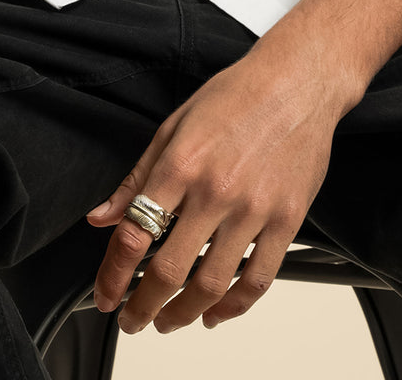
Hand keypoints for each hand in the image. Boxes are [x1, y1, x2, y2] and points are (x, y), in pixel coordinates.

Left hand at [84, 47, 340, 334]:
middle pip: (169, 271)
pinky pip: (259, 279)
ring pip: (212, 285)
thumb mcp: (174, 125)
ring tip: (169, 320)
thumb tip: (103, 216)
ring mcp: (254, 208)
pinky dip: (234, 307)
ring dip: (183, 314)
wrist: (298, 82)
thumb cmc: (237, 96)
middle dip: (142, 307)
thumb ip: (137, 177)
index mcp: (181, 163)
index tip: (107, 295)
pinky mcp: (287, 219)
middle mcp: (216, 190)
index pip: (135, 234)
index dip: (113, 275)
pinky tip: (218, 312)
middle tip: (132, 319)